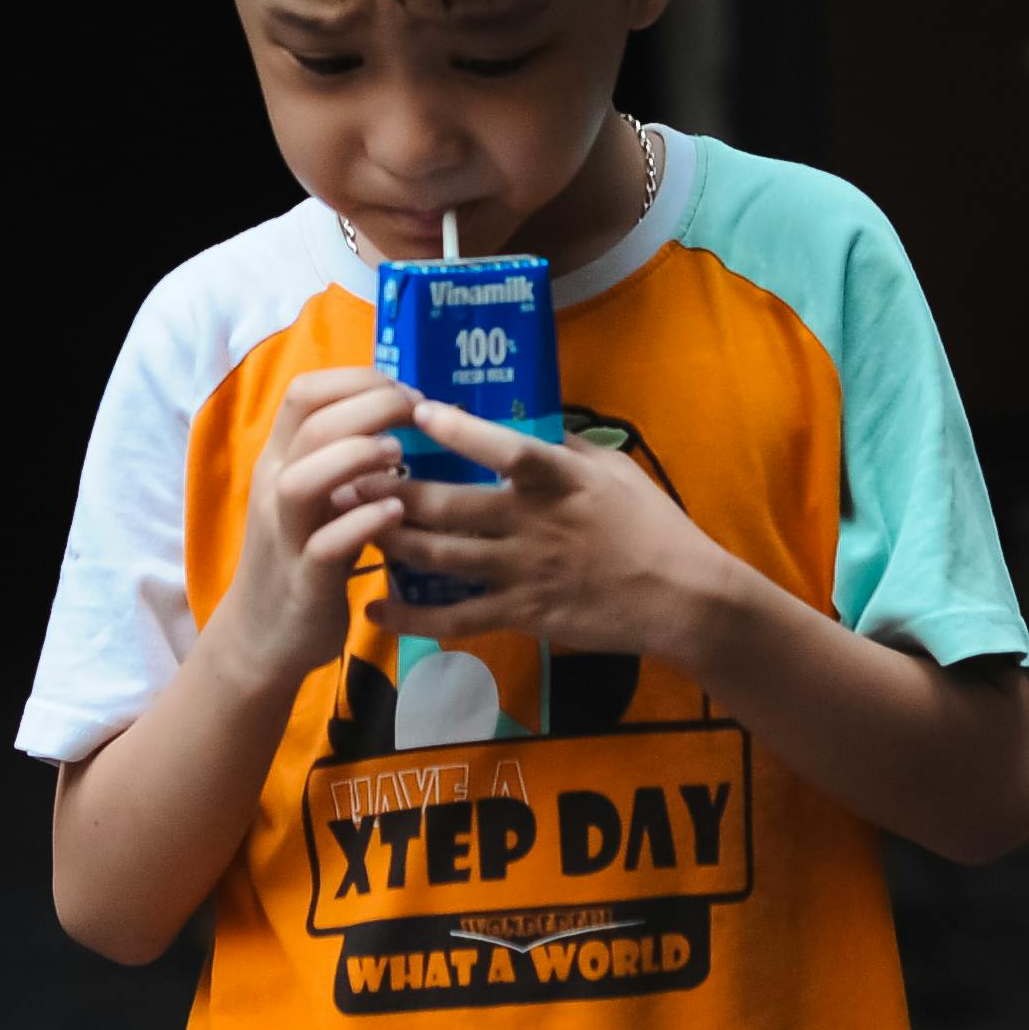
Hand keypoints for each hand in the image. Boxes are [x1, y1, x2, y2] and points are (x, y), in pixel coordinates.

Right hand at [211, 366, 417, 691]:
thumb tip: (397, 414)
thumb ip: (339, 458)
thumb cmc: (300, 557)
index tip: (405, 393)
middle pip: (311, 424)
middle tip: (417, 414)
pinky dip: (363, 523)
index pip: (305, 393)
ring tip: (400, 455)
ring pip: (303, 480)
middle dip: (372, 405)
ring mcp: (286, 535)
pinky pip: (327, 545)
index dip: (359, 380)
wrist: (262, 638)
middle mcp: (275, 488)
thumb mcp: (313, 498)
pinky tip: (396, 513)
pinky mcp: (304, 581)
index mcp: (280, 460)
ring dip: (356, 456)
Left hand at [374, 394, 753, 667]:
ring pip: (441, 557)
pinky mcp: (523, 614)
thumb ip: (566, 446)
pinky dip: (413, 617)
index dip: (459, 431)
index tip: (417, 411)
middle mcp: (534, 524)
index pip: (504, 449)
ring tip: (345, 525)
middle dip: (391, 492)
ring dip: (389, 541)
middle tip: (346, 474)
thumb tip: (527, 419)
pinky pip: (457, 619)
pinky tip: (375, 610)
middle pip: (449, 507)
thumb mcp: (614, 470)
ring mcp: (524, 572)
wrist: (682, 599)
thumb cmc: (653, 525)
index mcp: (559, 481)